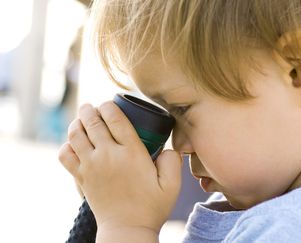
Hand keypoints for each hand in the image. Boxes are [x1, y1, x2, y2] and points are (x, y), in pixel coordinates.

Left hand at [58, 101, 181, 233]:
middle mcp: (108, 156)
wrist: (127, 230)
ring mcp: (92, 166)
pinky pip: (65, 155)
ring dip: (77, 123)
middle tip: (91, 106)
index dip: (109, 106)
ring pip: (75, 135)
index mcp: (132, 153)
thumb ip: (173, 161)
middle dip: (90, 109)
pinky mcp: (82, 178)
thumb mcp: (172, 185)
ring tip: (81, 120)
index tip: (109, 102)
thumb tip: (168, 147)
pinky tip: (74, 144)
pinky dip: (67, 145)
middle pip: (92, 122)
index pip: (115, 119)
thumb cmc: (152, 207)